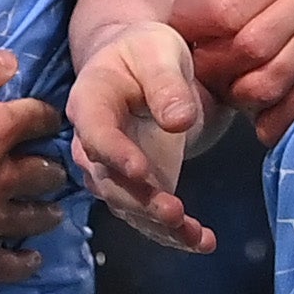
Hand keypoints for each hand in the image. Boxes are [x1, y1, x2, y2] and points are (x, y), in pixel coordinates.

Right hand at [0, 47, 69, 283]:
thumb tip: (13, 65)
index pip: (37, 119)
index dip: (44, 118)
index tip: (46, 121)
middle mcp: (3, 176)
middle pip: (43, 173)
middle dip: (50, 170)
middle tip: (51, 172)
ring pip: (32, 219)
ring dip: (45, 214)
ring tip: (51, 214)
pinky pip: (4, 265)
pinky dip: (22, 264)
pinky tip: (32, 262)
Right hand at [69, 19, 218, 252]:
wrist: (141, 66)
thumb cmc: (147, 52)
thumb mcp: (159, 52)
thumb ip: (166, 85)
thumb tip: (179, 121)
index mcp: (90, 101)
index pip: (95, 132)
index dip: (114, 154)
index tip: (141, 171)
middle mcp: (92, 143)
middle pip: (109, 180)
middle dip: (140, 201)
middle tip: (173, 213)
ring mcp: (113, 171)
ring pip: (128, 206)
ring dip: (159, 226)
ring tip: (194, 236)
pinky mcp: (137, 188)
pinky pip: (149, 215)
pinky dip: (176, 233)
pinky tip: (204, 242)